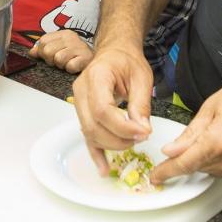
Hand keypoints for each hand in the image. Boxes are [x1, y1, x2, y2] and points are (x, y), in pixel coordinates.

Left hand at [28, 30, 93, 72]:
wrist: (95, 59)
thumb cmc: (75, 54)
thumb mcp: (59, 47)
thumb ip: (44, 48)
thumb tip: (32, 52)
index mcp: (64, 33)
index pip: (43, 41)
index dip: (42, 51)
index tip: (48, 56)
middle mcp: (71, 38)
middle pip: (48, 51)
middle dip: (51, 60)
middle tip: (59, 61)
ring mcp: (79, 47)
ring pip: (58, 59)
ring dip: (61, 65)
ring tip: (68, 63)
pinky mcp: (85, 58)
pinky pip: (70, 66)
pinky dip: (70, 68)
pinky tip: (75, 65)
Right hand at [72, 44, 154, 175]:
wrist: (115, 52)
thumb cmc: (127, 60)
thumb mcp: (141, 77)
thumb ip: (141, 104)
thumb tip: (142, 130)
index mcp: (96, 76)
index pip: (102, 109)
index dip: (122, 126)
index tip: (143, 132)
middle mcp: (81, 90)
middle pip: (93, 124)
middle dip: (118, 138)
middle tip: (141, 138)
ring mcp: (78, 102)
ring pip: (89, 133)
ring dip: (111, 144)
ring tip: (132, 143)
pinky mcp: (82, 112)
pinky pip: (87, 136)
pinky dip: (96, 153)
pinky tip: (104, 168)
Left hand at [151, 68, 221, 183]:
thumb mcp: (212, 106)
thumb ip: (191, 133)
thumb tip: (173, 149)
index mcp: (217, 141)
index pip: (185, 164)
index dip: (168, 171)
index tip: (157, 175)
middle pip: (200, 167)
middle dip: (192, 156)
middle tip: (199, 136)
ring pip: (216, 171)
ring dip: (210, 159)